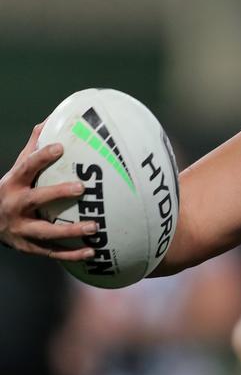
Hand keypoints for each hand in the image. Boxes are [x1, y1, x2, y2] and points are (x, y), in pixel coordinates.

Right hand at [0, 123, 96, 259]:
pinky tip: (92, 252)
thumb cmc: (12, 190)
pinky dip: (71, 254)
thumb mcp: (16, 170)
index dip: (41, 156)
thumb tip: (49, 120)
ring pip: (45, 232)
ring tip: (95, 227)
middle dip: (57, 193)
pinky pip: (52, 253)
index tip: (60, 147)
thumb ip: (32, 149)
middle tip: (82, 188)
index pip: (26, 167)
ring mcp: (20, 230)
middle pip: (35, 199)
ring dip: (70, 231)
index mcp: (12, 184)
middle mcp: (14, 206)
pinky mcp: (28, 247)